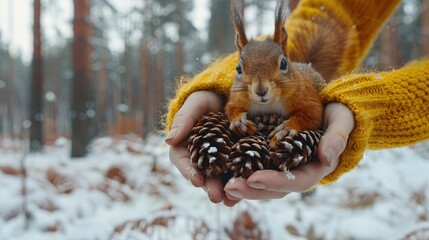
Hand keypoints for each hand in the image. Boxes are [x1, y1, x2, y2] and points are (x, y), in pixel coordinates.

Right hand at [165, 91, 240, 206]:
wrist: (230, 98)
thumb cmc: (208, 100)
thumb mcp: (196, 104)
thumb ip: (184, 120)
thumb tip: (168, 139)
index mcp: (186, 146)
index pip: (184, 162)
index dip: (189, 172)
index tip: (196, 180)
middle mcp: (202, 158)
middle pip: (203, 176)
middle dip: (209, 187)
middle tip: (215, 197)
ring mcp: (220, 162)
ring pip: (220, 180)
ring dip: (225, 191)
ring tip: (232, 199)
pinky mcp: (237, 162)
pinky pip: (237, 175)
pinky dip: (241, 185)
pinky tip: (248, 191)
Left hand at [224, 103, 354, 200]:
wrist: (328, 107)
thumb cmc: (337, 113)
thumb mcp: (341, 120)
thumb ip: (337, 137)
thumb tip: (327, 157)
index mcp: (315, 168)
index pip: (296, 182)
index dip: (275, 182)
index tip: (255, 179)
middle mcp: (297, 171)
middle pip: (275, 189)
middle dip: (253, 190)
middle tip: (231, 187)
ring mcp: (282, 166)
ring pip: (263, 184)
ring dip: (244, 187)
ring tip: (225, 186)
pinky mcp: (270, 158)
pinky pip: (255, 170)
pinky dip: (241, 174)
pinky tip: (224, 175)